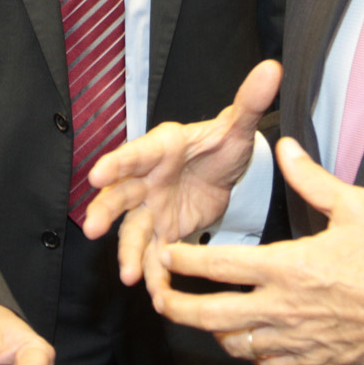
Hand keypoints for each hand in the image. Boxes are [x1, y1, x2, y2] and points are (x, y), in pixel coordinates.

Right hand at [83, 60, 280, 286]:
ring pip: (134, 231)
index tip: (96, 174)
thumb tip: (270, 69)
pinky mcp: (164, 233)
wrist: (225, 172)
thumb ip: (249, 101)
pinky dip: (155, 275)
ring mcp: (152, 209)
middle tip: (93, 228)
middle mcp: (148, 179)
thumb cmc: (222, 144)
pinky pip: (154, 256)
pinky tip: (158, 295)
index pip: (136, 153)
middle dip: (106, 212)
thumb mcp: (237, 125)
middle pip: (121, 195)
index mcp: (162, 148)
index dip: (117, 163)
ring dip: (129, 253)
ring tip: (129, 276)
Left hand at [146, 138, 363, 364]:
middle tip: (160, 297)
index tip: (166, 253)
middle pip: (209, 316)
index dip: (183, 261)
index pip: (218, 266)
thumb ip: (311, 179)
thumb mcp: (356, 207)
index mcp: (288, 267)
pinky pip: (264, 364)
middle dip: (176, 307)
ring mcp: (294, 342)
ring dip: (212, 331)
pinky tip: (249, 338)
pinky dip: (249, 352)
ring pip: (233, 344)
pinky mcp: (309, 364)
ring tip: (203, 316)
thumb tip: (284, 148)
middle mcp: (282, 308)